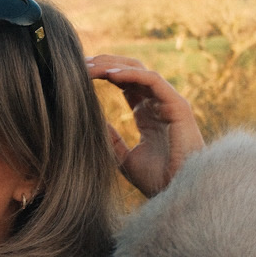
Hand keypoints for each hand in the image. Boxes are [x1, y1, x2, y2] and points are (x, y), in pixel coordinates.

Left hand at [86, 55, 204, 198]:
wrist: (178, 193)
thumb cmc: (157, 181)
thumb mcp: (123, 157)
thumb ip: (111, 139)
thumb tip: (93, 122)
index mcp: (147, 114)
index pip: (124, 83)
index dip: (102, 74)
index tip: (77, 73)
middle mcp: (158, 104)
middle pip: (130, 71)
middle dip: (105, 64)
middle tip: (79, 63)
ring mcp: (168, 102)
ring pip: (140, 70)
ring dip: (113, 65)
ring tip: (90, 66)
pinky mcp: (177, 105)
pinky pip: (152, 79)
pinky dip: (131, 74)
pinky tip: (110, 74)